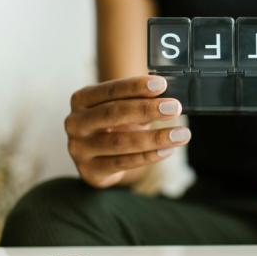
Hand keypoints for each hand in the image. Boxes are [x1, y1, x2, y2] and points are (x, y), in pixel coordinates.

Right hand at [64, 75, 189, 187]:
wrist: (97, 160)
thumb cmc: (114, 127)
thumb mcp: (122, 110)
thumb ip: (139, 102)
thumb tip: (169, 99)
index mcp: (81, 99)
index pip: (109, 90)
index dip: (135, 86)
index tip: (162, 85)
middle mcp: (75, 123)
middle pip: (113, 114)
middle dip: (146, 109)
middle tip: (175, 108)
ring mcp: (79, 148)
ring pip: (120, 142)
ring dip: (154, 138)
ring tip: (181, 134)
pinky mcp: (90, 171)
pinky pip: (122, 163)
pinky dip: (147, 156)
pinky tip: (167, 150)